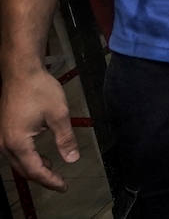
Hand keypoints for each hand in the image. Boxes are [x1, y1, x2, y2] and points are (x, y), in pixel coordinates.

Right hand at [1, 68, 79, 190]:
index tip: (64, 186)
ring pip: (18, 162)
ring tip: (53, 171)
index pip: (35, 170)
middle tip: (60, 183)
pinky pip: (16, 152)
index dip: (50, 181)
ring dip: (35, 169)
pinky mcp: (5, 130)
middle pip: (24, 170)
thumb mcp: (58, 115)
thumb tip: (72, 159)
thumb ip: (65, 139)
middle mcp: (6, 143)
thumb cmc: (38, 89)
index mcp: (18, 143)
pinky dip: (29, 159)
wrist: (21, 72)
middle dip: (42, 178)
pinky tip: (42, 156)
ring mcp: (3, 137)